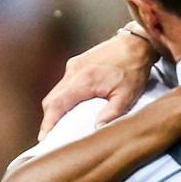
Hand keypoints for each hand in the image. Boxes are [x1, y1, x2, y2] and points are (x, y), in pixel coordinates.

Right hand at [39, 30, 158, 139]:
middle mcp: (73, 71)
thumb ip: (111, 114)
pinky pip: (64, 84)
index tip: (44, 137)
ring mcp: (74, 65)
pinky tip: (71, 106)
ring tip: (60, 124)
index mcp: (83, 80)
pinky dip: (63, 97)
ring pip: (56, 91)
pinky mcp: (77, 63)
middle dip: (50, 118)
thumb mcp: (126, 96)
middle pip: (52, 99)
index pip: (57, 104)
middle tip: (51, 135)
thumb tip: (96, 129)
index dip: (48, 122)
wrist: (136, 43)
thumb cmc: (133, 69)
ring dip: (56, 108)